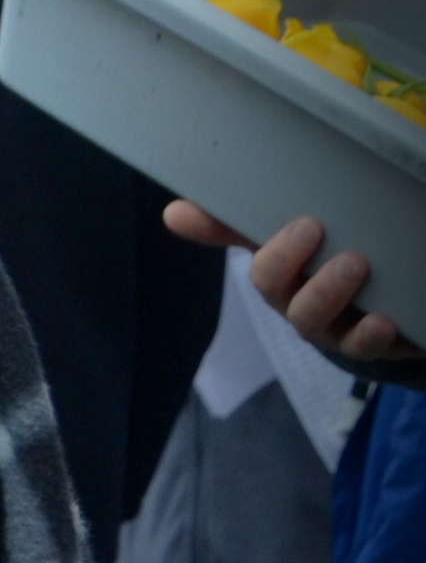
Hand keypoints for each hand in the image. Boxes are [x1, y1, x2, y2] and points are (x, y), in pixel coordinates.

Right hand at [164, 203, 413, 363]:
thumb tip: (171, 213)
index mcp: (279, 273)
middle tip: (313, 229)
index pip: (253, 261)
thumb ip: (245, 225)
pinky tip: (383, 321)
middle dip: (287, 262)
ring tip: (355, 265)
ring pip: (309, 321)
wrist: (390, 314)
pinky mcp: (365, 346)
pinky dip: (368, 337)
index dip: (252, 243)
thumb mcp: (301, 242)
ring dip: (326, 293)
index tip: (295, 222)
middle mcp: (295, 303)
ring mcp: (328, 328)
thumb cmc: (334, 268)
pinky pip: (358, 349)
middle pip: (274, 291)